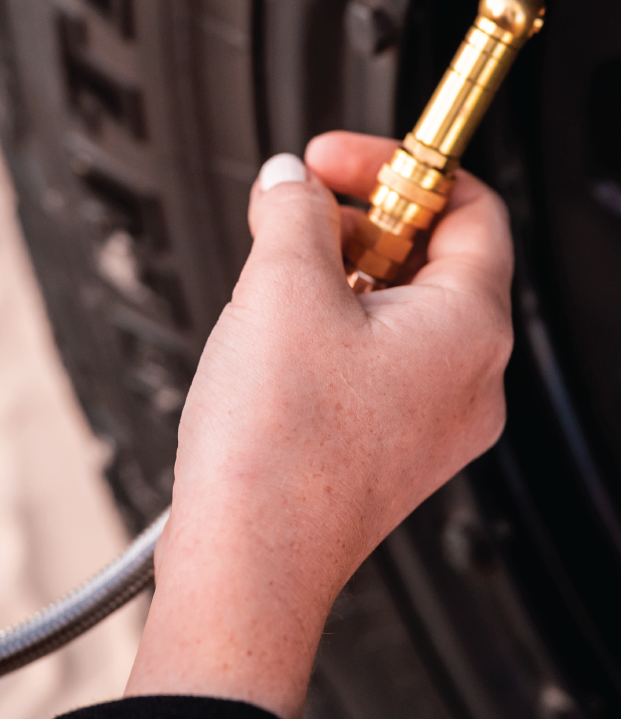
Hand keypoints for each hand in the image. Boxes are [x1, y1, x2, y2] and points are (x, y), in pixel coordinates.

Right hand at [125, 132, 512, 718]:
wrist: (245, 559)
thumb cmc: (278, 448)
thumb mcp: (281, 286)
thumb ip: (293, 210)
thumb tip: (290, 181)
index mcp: (468, 330)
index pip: (472, 209)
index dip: (401, 166)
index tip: (337, 159)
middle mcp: (465, 379)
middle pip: (427, 257)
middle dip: (353, 222)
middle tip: (292, 216)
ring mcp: (426, 419)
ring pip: (391, 308)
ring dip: (330, 274)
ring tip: (268, 286)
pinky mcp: (382, 446)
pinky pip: (368, 358)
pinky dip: (322, 327)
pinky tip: (268, 340)